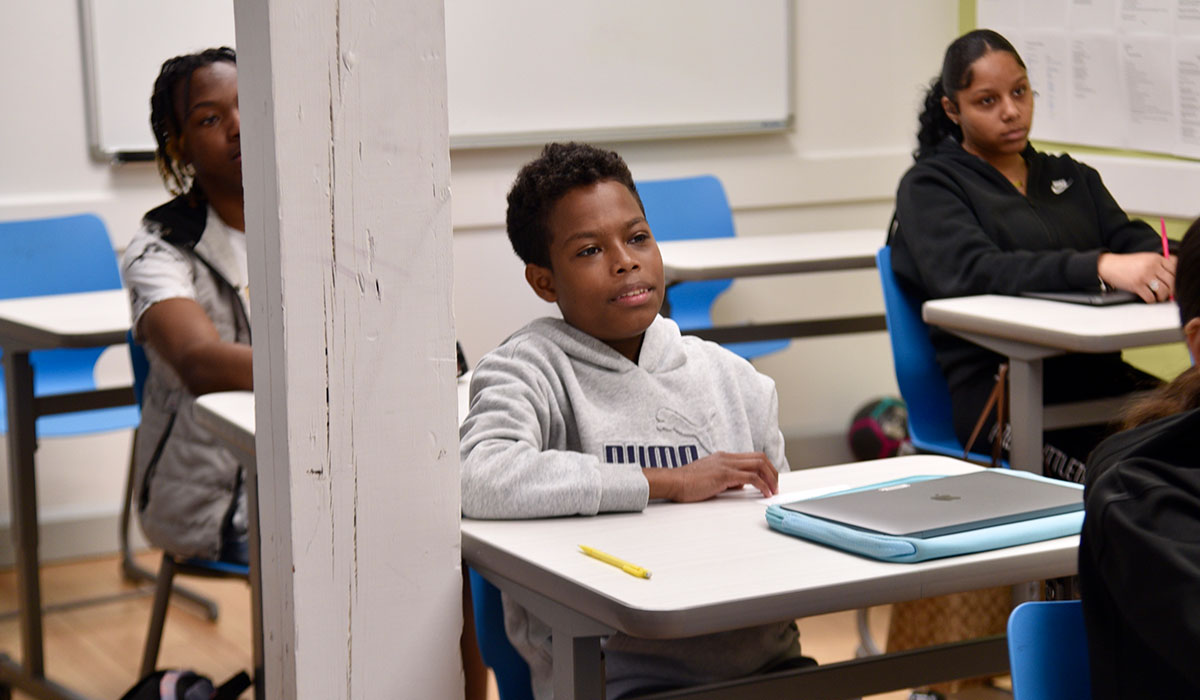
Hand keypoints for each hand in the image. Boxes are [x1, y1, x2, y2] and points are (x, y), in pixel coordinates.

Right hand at [644, 451, 778, 501]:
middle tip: (776, 486)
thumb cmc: (687, 483)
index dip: (766, 468)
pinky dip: (762, 485)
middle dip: (773, 472)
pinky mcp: (724, 475)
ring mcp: (726, 465)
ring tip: (773, 491)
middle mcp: (727, 458)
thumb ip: (727, 479)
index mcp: (724, 457)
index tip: (770, 480)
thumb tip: (740, 485)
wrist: (674, 482)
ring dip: (771, 478)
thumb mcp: (711, 478)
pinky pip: (751, 477)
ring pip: (759, 465)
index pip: (752, 457)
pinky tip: (764, 493)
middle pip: (760, 458)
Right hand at [1098, 252, 1176, 302]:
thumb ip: (1158, 264)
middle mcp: (1152, 266)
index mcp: (1156, 258)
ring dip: (1162, 297)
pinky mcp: (1136, 285)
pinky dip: (1151, 301)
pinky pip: (1150, 297)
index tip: (1174, 283)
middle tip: (1168, 293)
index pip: (1175, 269)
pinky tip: (1149, 299)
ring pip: (1163, 290)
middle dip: (1171, 290)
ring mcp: (1144, 276)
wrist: (1109, 265)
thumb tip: (1172, 277)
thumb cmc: (1126, 264)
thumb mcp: (1145, 258)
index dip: (1176, 278)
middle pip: (1171, 281)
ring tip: (1159, 297)